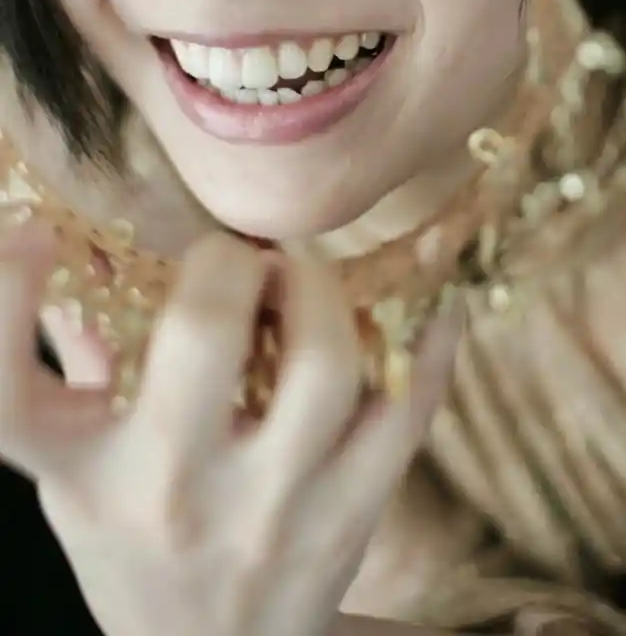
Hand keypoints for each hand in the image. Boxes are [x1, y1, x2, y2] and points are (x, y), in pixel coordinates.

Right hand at [0, 220, 461, 635]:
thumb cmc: (138, 542)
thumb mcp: (82, 469)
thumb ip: (79, 356)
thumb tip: (80, 237)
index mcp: (84, 473)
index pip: (8, 396)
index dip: (5, 297)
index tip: (32, 231)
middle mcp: (172, 492)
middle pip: (204, 338)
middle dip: (229, 265)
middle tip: (239, 261)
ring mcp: (274, 508)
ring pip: (326, 364)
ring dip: (321, 291)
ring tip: (304, 286)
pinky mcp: (352, 514)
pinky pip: (411, 404)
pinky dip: (434, 334)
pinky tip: (433, 293)